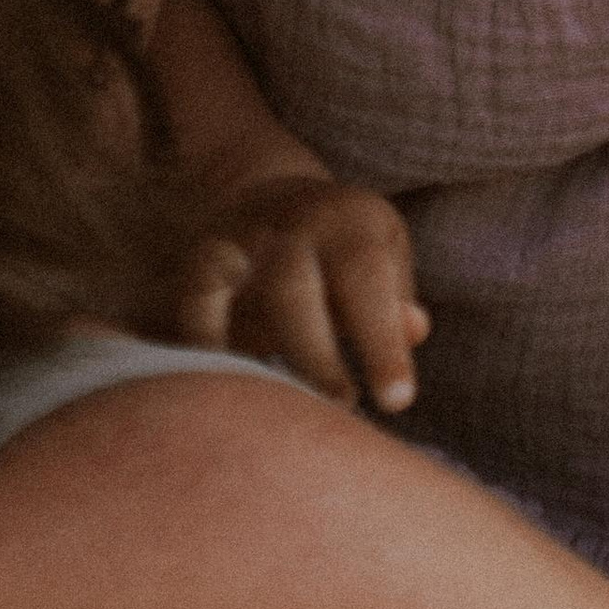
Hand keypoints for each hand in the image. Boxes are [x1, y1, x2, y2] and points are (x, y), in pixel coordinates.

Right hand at [175, 173, 428, 413]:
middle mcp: (290, 225)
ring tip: (284, 409)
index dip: (381, 344)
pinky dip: (205, 349)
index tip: (396, 401)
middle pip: (291, 289)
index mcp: (351, 222)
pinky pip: (194, 308)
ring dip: (260, 361)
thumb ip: (396, 300)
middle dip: (316, 358)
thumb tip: (414, 330)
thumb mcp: (386, 261)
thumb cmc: (350, 253)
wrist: (277, 199)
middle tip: (340, 407)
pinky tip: (224, 390)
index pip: (367, 281)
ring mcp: (240, 240)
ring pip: (231, 298)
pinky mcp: (202, 263)